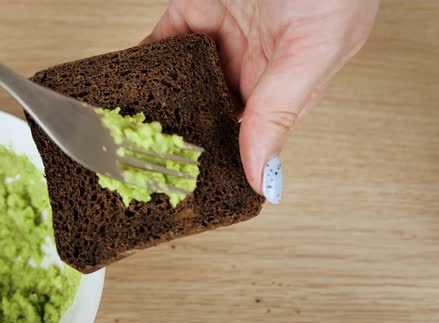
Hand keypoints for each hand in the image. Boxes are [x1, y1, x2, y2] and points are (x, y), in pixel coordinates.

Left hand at [143, 0, 378, 203]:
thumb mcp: (314, 48)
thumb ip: (283, 108)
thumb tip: (265, 174)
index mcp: (287, 84)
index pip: (249, 137)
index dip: (220, 164)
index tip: (187, 189)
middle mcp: (251, 66)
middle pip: (207, 113)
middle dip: (178, 138)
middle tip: (145, 168)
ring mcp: (219, 39)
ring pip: (179, 83)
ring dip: (155, 106)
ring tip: (126, 137)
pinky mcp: (191, 11)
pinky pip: (159, 45)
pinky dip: (141, 65)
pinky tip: (124, 88)